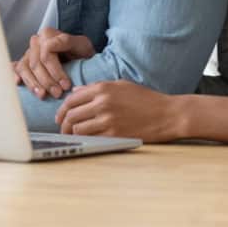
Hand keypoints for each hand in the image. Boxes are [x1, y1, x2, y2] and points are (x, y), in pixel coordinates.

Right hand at [13, 28, 94, 99]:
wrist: (80, 59)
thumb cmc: (81, 53)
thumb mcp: (82, 45)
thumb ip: (68, 42)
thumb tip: (49, 46)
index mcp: (48, 34)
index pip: (46, 53)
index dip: (56, 71)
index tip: (66, 85)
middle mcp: (36, 42)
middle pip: (35, 63)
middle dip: (46, 81)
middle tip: (58, 94)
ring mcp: (29, 53)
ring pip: (25, 68)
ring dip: (33, 84)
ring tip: (43, 95)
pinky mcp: (25, 63)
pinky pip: (16, 69)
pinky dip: (15, 76)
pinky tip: (18, 84)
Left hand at [55, 80, 182, 141]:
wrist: (167, 114)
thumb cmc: (145, 99)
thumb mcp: (121, 85)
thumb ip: (97, 88)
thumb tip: (76, 91)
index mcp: (102, 88)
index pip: (72, 99)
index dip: (62, 110)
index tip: (60, 117)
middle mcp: (102, 103)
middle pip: (71, 115)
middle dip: (63, 124)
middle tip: (63, 129)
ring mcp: (108, 119)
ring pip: (78, 128)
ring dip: (73, 134)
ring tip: (73, 136)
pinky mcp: (115, 134)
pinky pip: (92, 138)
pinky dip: (86, 140)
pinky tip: (87, 140)